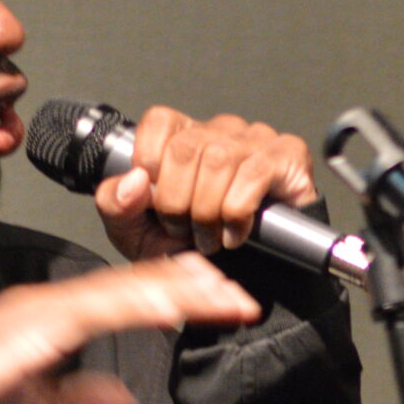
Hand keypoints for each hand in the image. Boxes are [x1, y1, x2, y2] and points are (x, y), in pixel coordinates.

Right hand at [0, 255, 259, 403]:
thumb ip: (81, 403)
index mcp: (55, 316)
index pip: (130, 299)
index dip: (180, 298)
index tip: (226, 307)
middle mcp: (52, 302)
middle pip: (135, 285)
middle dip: (192, 288)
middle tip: (242, 296)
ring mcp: (41, 309)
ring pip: (122, 290)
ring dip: (176, 292)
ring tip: (222, 297)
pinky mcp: (29, 325)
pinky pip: (91, 310)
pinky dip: (132, 306)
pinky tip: (167, 307)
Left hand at [93, 106, 319, 262]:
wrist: (234, 283)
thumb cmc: (190, 248)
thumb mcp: (136, 232)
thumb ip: (115, 203)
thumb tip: (133, 180)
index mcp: (185, 137)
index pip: (161, 121)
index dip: (149, 160)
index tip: (152, 199)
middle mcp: (221, 131)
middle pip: (186, 147)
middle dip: (175, 201)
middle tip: (182, 230)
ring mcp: (257, 140)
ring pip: (219, 160)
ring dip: (207, 210)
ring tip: (208, 237)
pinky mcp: (287, 157)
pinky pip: (255, 174)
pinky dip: (237, 211)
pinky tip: (234, 233)